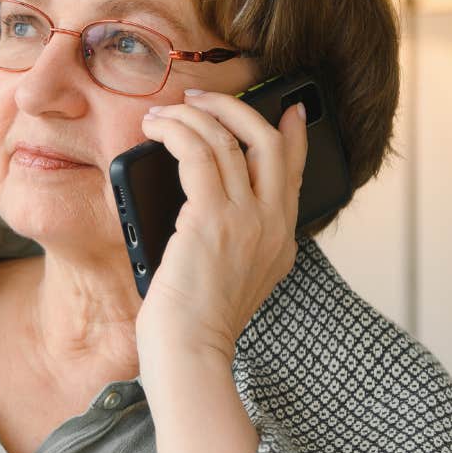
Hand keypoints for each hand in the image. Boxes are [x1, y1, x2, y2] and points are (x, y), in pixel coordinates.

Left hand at [132, 88, 307, 370]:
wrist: (189, 353)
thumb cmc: (192, 327)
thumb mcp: (229, 282)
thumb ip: (230, 244)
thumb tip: (199, 209)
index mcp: (280, 242)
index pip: (294, 174)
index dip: (292, 135)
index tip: (285, 109)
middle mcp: (271, 225)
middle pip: (269, 142)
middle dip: (237, 109)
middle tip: (204, 99)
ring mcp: (246, 219)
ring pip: (229, 140)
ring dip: (194, 116)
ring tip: (166, 113)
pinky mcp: (211, 217)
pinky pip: (198, 153)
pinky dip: (177, 131)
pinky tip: (157, 129)